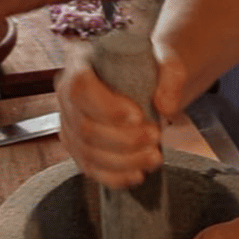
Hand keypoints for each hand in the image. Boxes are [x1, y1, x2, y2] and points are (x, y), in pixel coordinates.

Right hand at [54, 43, 186, 187]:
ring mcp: (70, 124)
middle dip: (124, 140)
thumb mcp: (168, 61)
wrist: (150, 82)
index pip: (80, 89)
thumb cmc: (151, 67)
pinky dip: (114, 176)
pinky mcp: (79, 148)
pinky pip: (90, 168)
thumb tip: (165, 106)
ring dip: (124, 161)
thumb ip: (171, 77)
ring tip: (154, 156)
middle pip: (85, 127)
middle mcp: (67, 95)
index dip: (107, 108)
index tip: (139, 116)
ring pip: (87, 152)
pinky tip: (137, 174)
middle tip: (155, 136)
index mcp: (80, 63)